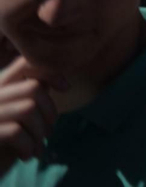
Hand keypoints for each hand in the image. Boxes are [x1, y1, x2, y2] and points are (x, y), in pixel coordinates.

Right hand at [0, 57, 59, 173]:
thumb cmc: (5, 141)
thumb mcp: (19, 113)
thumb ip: (31, 94)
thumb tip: (57, 80)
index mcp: (0, 86)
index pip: (25, 63)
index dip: (50, 71)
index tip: (66, 87)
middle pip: (33, 88)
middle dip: (50, 111)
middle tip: (49, 131)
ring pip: (28, 109)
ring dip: (40, 131)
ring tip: (39, 145)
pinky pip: (15, 132)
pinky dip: (29, 145)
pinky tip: (28, 155)